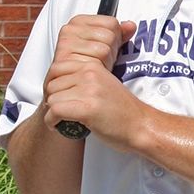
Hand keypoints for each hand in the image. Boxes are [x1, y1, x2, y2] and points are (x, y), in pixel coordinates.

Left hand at [42, 16, 139, 143]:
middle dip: (53, 100)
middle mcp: (90, 74)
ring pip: (52, 99)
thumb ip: (84, 80)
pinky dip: (52, 122)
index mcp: (93, 67)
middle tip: (61, 111)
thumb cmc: (123, 111)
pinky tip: (59, 126)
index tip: (59, 96)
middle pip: (51, 85)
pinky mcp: (87, 108)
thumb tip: (57, 83)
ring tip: (64, 119)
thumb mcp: (105, 85)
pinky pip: (55, 111)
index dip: (53, 85)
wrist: (141, 126)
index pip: (56, 68)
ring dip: (53, 113)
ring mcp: (89, 90)